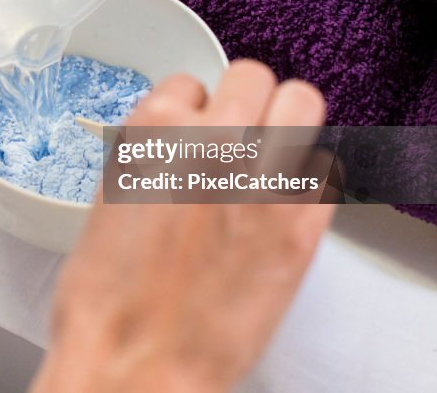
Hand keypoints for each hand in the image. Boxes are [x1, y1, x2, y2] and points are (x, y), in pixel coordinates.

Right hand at [31, 60, 333, 392]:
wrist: (134, 362)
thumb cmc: (108, 297)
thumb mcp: (109, 200)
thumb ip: (149, 157)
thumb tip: (177, 142)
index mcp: (151, 134)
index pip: (190, 83)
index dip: (194, 110)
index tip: (196, 131)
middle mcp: (209, 144)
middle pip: (253, 75)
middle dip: (246, 101)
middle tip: (242, 134)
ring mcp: (260, 182)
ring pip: (303, 102)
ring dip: (288, 123)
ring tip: (275, 155)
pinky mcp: (300, 226)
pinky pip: (327, 170)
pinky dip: (311, 181)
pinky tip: (287, 204)